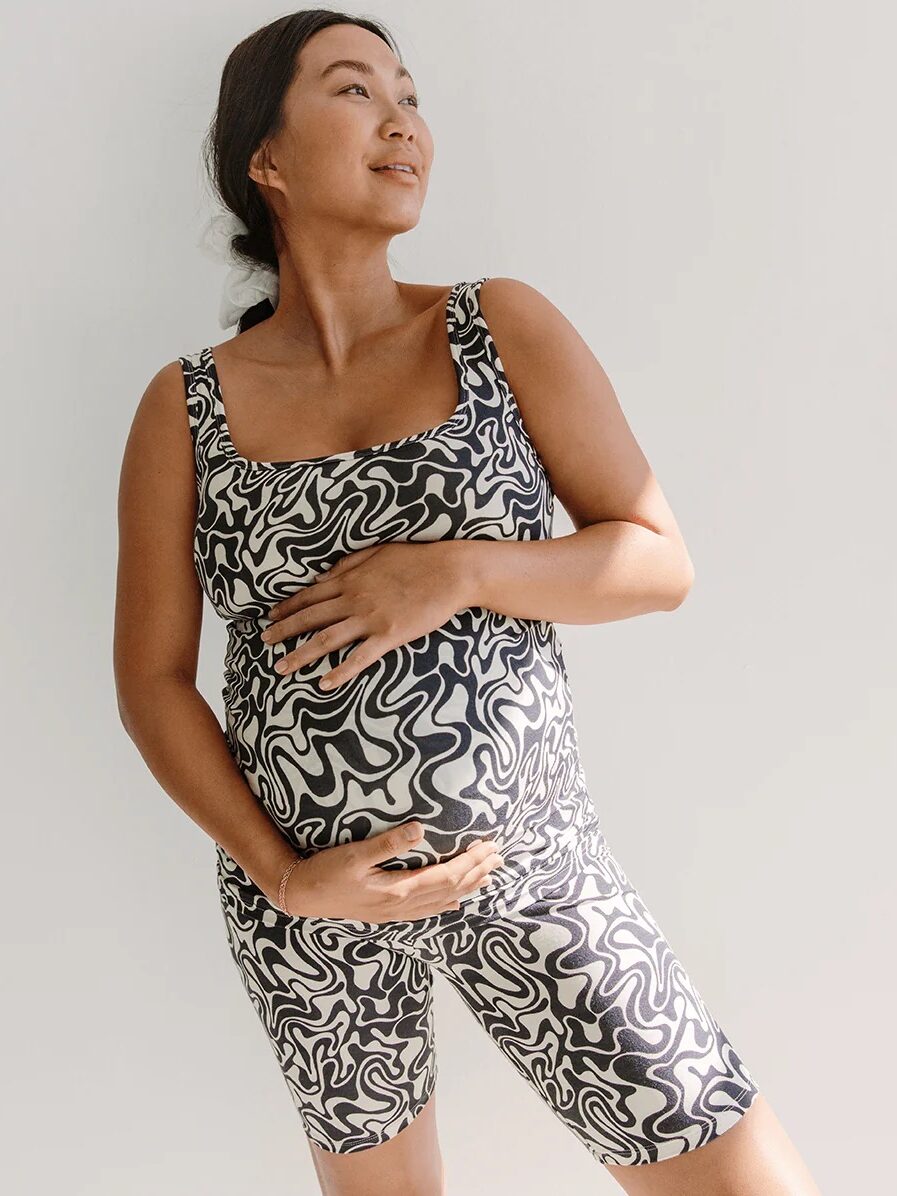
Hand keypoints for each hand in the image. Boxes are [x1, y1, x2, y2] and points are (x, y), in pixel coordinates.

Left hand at [262, 542, 465, 688]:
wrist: (450, 571)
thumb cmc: (417, 558)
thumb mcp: (378, 552)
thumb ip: (348, 564)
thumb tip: (321, 578)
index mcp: (351, 579)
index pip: (310, 595)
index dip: (288, 607)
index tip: (270, 616)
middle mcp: (354, 599)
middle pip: (310, 618)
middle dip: (284, 631)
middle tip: (264, 643)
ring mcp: (370, 619)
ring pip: (327, 639)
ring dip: (301, 654)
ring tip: (281, 668)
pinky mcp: (389, 636)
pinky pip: (359, 658)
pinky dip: (340, 672)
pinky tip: (324, 684)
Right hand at [283, 822, 504, 921]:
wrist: (302, 896)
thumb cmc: (325, 871)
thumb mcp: (354, 853)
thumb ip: (387, 843)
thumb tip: (419, 829)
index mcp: (398, 889)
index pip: (447, 875)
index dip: (471, 861)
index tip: (489, 846)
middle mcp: (402, 905)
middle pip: (451, 889)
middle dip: (477, 872)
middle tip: (499, 857)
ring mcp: (396, 912)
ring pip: (442, 901)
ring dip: (467, 887)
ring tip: (488, 877)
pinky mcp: (388, 913)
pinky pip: (426, 910)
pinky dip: (446, 903)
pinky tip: (454, 902)